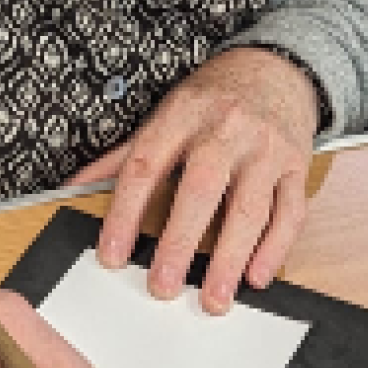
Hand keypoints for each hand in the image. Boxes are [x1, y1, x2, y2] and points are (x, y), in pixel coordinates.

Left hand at [67, 47, 318, 314]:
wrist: (274, 69)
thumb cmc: (212, 98)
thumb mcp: (164, 113)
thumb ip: (122, 155)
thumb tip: (71, 188)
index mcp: (182, 115)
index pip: (146, 166)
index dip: (125, 213)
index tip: (112, 255)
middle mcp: (225, 128)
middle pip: (201, 189)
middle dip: (180, 242)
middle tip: (163, 286)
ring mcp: (265, 148)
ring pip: (250, 207)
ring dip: (231, 258)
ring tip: (214, 298)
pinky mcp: (296, 165)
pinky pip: (290, 211)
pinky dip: (275, 247)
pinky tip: (257, 276)